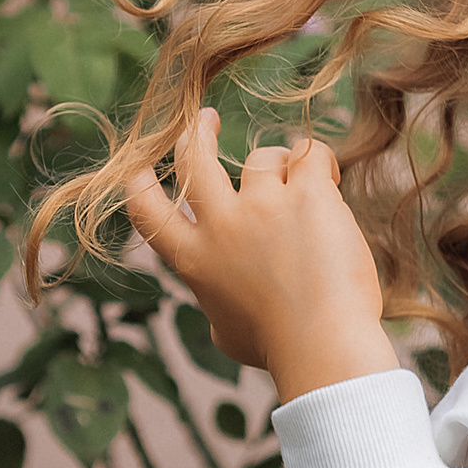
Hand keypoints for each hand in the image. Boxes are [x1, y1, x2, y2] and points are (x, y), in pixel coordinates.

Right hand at [125, 108, 401, 402]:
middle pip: (194, 159)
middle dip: (196, 132)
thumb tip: (219, 306)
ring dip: (281, 165)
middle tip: (204, 118)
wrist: (321, 344)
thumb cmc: (279, 349)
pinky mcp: (306, 195)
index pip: (146, 210)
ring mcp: (262, 205)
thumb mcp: (226, 333)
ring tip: (303, 186)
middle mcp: (220, 225)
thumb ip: (217, 305)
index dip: (138, 182)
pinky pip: (310, 155)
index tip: (140, 167)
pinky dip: (319, 163)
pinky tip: (328, 180)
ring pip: (262, 156)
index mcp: (193, 260)